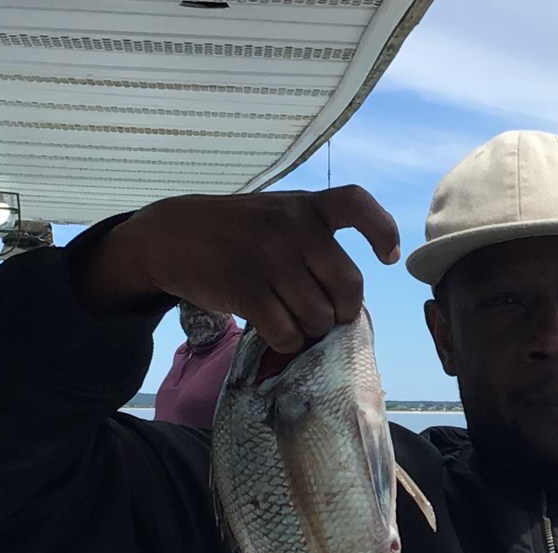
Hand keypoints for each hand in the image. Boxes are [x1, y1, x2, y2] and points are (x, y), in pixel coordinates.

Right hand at [75, 187, 399, 353]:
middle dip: (341, 312)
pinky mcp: (245, 287)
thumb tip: (348, 303)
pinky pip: (287, 333)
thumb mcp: (277, 214)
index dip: (382, 230)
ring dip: (309, 331)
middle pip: (348, 287)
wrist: (170, 234)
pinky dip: (287, 343)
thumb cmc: (237, 232)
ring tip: (290, 320)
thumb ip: (314, 240)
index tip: (387, 257)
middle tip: (324, 315)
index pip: (356, 203)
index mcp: (306, 206)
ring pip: (318, 317)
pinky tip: (275, 333)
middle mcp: (292, 226)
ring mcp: (268, 256)